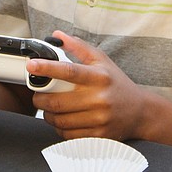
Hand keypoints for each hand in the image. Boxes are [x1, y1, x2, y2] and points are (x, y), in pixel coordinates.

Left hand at [28, 31, 149, 140]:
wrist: (140, 111)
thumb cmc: (117, 83)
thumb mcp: (101, 60)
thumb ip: (78, 47)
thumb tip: (57, 35)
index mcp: (99, 77)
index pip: (68, 71)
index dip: (47, 68)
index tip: (31, 66)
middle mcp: (100, 98)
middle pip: (58, 101)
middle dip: (40, 99)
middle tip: (37, 95)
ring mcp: (99, 119)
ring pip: (61, 120)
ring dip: (48, 114)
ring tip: (49, 108)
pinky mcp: (98, 136)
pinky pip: (69, 134)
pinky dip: (59, 128)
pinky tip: (62, 120)